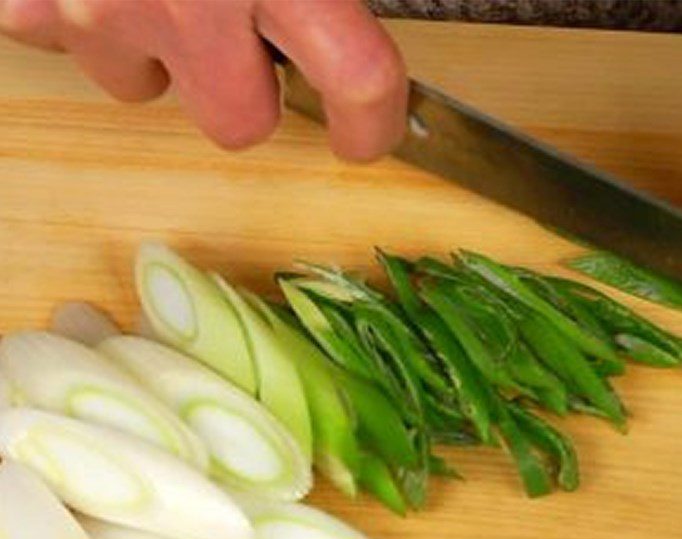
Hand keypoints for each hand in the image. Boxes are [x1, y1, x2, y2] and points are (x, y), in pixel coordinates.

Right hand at [0, 0, 407, 160]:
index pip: (353, 81)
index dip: (370, 123)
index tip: (367, 130)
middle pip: (239, 121)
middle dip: (251, 93)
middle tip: (250, 35)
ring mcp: (98, 1)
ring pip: (142, 86)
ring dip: (162, 51)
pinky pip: (58, 35)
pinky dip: (85, 10)